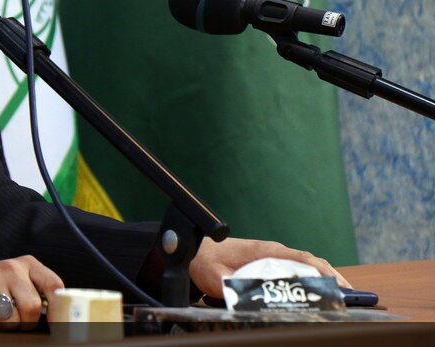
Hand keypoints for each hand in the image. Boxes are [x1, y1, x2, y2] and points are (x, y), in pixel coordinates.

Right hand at [0, 255, 61, 330]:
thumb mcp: (22, 283)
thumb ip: (41, 293)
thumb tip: (66, 317)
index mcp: (28, 264)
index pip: (53, 285)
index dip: (60, 309)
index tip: (59, 325)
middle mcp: (10, 267)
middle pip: (32, 308)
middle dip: (25, 323)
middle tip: (15, 320)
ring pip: (9, 319)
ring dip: (4, 326)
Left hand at [189, 237, 350, 297]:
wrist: (196, 250)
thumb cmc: (206, 261)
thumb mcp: (215, 277)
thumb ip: (230, 289)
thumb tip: (245, 300)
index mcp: (265, 250)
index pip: (301, 258)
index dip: (322, 271)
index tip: (337, 286)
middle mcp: (273, 251)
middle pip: (311, 262)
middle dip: (334, 278)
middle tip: (353, 298)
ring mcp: (274, 255)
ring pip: (308, 265)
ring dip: (327, 279)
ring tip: (346, 299)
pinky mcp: (272, 262)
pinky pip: (299, 268)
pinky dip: (315, 279)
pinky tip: (323, 294)